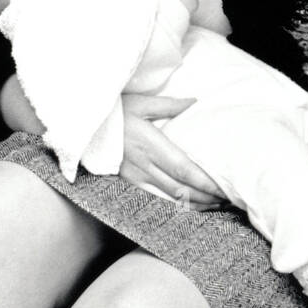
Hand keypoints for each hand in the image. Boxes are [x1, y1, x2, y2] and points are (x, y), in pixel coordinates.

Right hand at [118, 93, 226, 209]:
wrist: (81, 126)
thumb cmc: (112, 112)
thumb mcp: (141, 103)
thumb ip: (169, 105)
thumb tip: (194, 101)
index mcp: (151, 145)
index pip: (184, 170)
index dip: (204, 182)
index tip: (223, 188)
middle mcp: (144, 165)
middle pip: (180, 189)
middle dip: (205, 198)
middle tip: (227, 200)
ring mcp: (134, 177)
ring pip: (169, 199)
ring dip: (193, 205)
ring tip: (214, 205)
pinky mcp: (126, 182)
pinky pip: (154, 199)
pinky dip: (174, 205)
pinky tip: (188, 206)